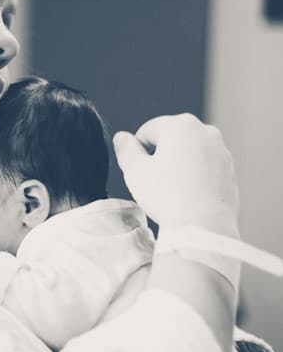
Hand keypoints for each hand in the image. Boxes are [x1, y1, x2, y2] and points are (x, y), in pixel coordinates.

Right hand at [113, 114, 238, 234]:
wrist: (203, 227)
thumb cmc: (167, 196)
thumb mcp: (135, 171)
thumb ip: (125, 149)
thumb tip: (122, 137)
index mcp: (181, 125)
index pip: (148, 131)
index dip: (137, 152)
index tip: (139, 172)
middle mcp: (205, 131)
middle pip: (171, 139)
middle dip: (160, 156)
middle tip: (155, 182)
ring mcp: (221, 151)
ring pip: (189, 154)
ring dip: (178, 166)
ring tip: (173, 192)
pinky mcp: (230, 171)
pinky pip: (205, 168)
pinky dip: (195, 177)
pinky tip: (188, 197)